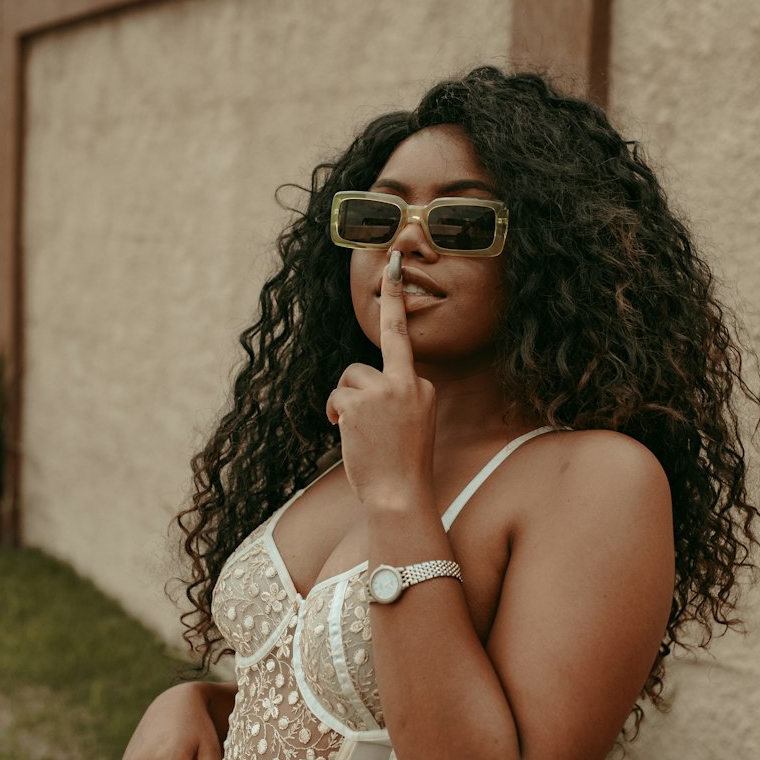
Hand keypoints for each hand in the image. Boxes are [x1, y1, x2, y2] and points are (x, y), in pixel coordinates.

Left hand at [325, 252, 435, 508]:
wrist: (399, 496)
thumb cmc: (403, 469)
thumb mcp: (412, 426)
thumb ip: (396, 398)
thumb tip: (360, 389)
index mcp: (424, 386)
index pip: (403, 338)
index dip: (394, 297)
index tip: (390, 263)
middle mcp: (408, 382)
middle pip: (364, 364)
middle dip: (353, 389)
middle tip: (361, 391)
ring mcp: (384, 390)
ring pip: (347, 379)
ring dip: (343, 406)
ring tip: (357, 434)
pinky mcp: (360, 401)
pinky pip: (335, 397)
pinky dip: (335, 415)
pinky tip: (347, 435)